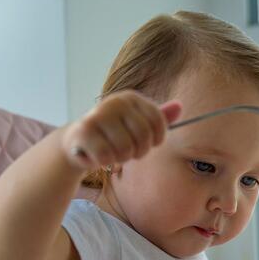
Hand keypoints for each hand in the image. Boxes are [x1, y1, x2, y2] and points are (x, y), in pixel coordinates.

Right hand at [62, 90, 181, 169]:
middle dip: (138, 151)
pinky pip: (107, 156)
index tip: (148, 142)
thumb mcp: (139, 123)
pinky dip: (104, 161)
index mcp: (132, 98)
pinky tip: (97, 154)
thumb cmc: (114, 134)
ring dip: (120, 158)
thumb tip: (180, 106)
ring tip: (111, 150)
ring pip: (126, 149)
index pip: (158, 122)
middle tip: (127, 150)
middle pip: (144, 136)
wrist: (78, 141)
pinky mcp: (83, 131)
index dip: (156, 139)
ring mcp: (98, 115)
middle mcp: (115, 102)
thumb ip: (159, 117)